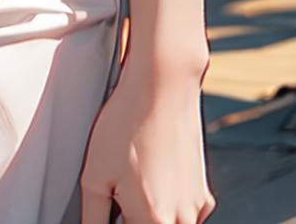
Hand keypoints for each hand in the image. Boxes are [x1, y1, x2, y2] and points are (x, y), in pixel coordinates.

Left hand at [79, 62, 215, 223]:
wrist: (164, 86)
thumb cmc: (126, 126)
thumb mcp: (94, 176)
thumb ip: (92, 219)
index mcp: (156, 223)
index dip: (114, 219)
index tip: (110, 205)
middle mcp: (183, 222)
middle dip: (130, 218)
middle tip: (117, 194)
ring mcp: (198, 209)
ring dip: (149, 215)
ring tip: (132, 182)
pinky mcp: (204, 195)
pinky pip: (182, 215)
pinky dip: (166, 206)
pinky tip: (150, 176)